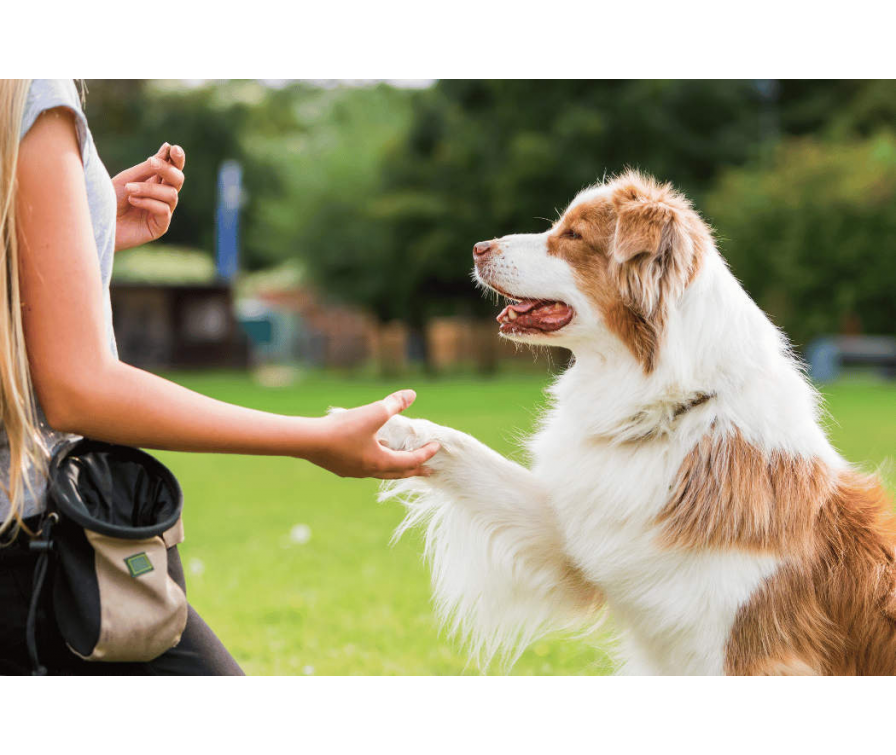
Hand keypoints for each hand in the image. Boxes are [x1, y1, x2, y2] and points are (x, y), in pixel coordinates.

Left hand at [111, 142, 185, 251]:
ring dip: (149, 188)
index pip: (173, 169)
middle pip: (178, 180)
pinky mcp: (160, 227)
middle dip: (167, 169)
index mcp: (156, 182)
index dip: (177, 159)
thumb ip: (148, 167)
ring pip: (171, 194)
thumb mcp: (128, 178)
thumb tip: (167, 148)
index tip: (173, 148)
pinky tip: (132, 201)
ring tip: (129, 189)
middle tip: (152, 162)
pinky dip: (148, 202)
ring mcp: (163, 212)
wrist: (97, 221)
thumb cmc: (109, 199)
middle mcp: (162, 196)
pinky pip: (164, 210)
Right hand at [305, 390, 440, 478]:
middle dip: (415, 470)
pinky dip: (376, 460)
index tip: (437, 447)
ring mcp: (354, 472)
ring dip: (395, 466)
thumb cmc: (342, 429)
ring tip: (401, 459)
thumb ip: (394, 404)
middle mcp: (370, 471)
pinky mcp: (341, 467)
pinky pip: (366, 466)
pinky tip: (372, 449)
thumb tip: (412, 394)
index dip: (426, 454)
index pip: (411, 461)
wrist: (308, 441)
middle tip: (428, 472)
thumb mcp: (373, 413)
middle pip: (398, 473)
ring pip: (381, 471)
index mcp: (381, 461)